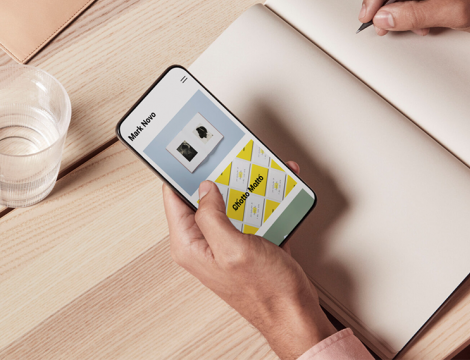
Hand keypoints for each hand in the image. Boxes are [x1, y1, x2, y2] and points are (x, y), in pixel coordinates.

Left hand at [163, 162, 335, 359]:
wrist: (296, 313)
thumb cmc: (265, 292)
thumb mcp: (232, 248)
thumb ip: (212, 216)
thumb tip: (204, 189)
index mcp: (190, 245)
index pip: (173, 198)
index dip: (180, 174)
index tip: (191, 154)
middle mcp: (204, 243)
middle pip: (204, 196)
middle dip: (221, 177)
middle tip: (233, 160)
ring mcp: (227, 242)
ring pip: (232, 202)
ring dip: (248, 187)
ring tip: (262, 173)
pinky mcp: (248, 243)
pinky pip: (252, 213)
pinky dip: (265, 201)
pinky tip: (279, 193)